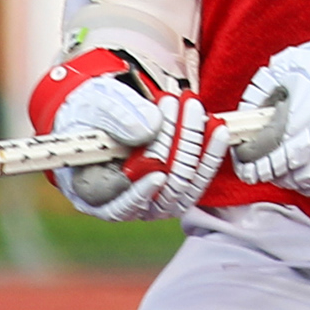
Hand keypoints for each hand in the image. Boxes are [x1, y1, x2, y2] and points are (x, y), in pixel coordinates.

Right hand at [45, 73, 224, 222]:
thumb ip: (115, 115)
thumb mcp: (95, 105)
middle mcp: (124, 204)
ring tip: (192, 107)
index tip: (158, 173)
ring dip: (192, 144)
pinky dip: (209, 153)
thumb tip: (149, 129)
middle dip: (172, 146)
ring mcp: (153, 201)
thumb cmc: (91, 113)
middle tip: (177, 105)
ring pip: (182, 186)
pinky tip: (218, 128)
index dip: (139, 193)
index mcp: (91, 193)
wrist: (105, 113)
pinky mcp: (176, 191)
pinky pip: (198, 179)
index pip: (117, 203)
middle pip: (158, 191)